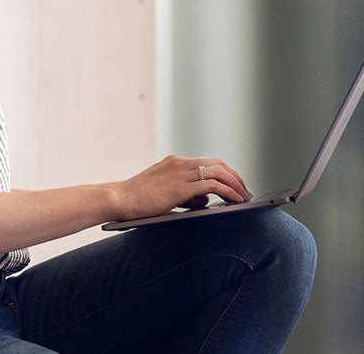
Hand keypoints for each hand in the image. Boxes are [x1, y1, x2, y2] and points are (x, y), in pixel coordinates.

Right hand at [110, 155, 252, 221]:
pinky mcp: (180, 186)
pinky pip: (212, 185)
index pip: (208, 162)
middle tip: (246, 191)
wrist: (118, 199)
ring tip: (245, 197)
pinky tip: (235, 200)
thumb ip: (184, 194)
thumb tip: (204, 200)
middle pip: (218, 164)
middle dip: (235, 177)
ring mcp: (180, 173)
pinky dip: (228, 191)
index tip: (236, 184)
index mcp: (175, 162)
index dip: (226, 172)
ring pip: (219, 172)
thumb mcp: (163, 193)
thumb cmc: (136, 201)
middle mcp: (180, 163)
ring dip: (236, 184)